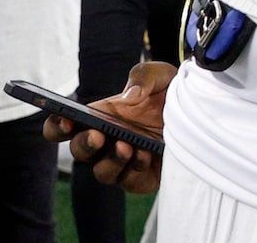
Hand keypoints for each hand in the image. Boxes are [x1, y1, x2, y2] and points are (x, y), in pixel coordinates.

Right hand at [44, 59, 170, 192]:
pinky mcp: (141, 178)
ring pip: (102, 173)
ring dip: (111, 161)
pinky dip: (135, 170)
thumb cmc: (170, 93)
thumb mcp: (160, 74)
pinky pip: (130, 181)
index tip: (65, 118)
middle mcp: (105, 142)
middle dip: (84, 145)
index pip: (64, 127)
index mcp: (99, 116)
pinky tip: (145, 154)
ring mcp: (122, 163)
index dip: (57, 125)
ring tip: (126, 146)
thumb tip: (129, 97)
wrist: (200, 111)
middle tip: (97, 135)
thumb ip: (142, 76)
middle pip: (79, 152)